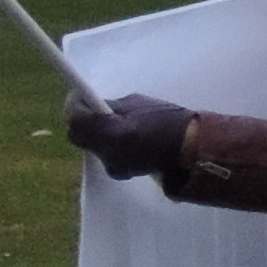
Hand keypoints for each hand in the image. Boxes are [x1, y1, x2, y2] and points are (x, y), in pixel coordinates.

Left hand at [66, 92, 194, 188]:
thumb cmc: (169, 121)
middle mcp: (106, 154)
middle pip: (77, 135)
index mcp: (110, 134)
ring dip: (94, 131)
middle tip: (92, 106)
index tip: (78, 94)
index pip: (76, 118)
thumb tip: (93, 104)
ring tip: (113, 120)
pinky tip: (124, 135)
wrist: (192, 149)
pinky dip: (107, 142)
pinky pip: (103, 154)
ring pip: (90, 145)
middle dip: (80, 120)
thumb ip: (111, 106)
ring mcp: (112, 166)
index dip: (74, 104)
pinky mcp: (120, 173)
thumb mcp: (138, 104)